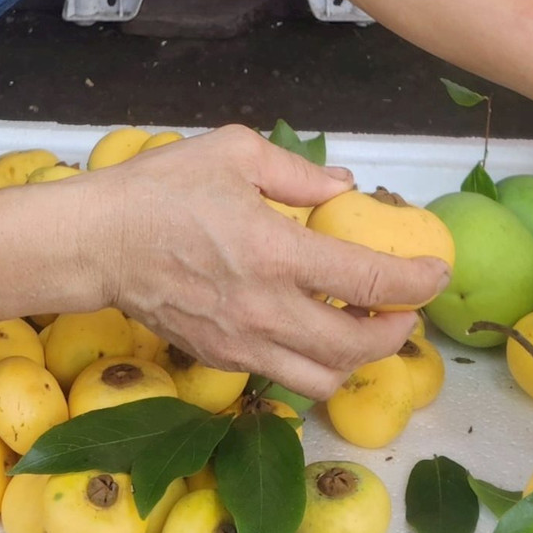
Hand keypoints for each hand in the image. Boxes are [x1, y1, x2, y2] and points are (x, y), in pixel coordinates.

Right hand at [84, 126, 449, 399]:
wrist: (95, 242)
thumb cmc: (159, 190)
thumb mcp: (232, 152)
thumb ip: (297, 170)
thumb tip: (342, 185)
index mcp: (277, 252)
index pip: (371, 282)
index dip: (417, 282)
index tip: (438, 272)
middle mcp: (267, 309)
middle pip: (358, 347)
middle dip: (397, 332)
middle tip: (405, 310)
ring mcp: (242, 342)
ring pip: (323, 379)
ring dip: (357, 360)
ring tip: (363, 330)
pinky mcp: (219, 358)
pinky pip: (282, 377)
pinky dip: (311, 365)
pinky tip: (310, 333)